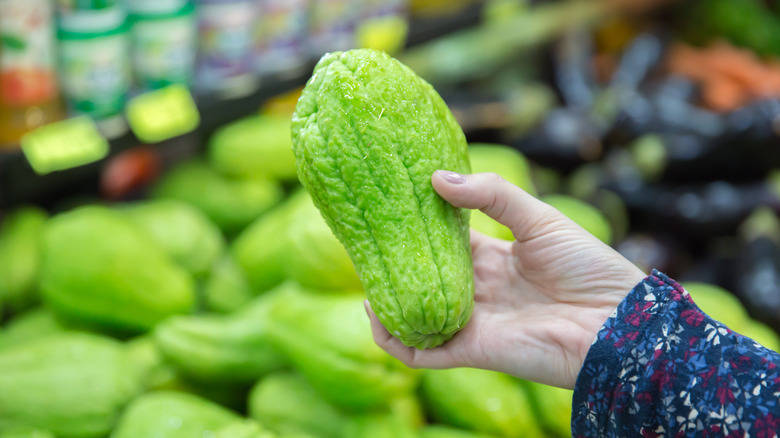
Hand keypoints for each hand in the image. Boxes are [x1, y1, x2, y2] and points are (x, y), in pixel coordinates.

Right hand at [365, 171, 645, 388]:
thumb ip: (493, 196)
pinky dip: (396, 339)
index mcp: (494, 258)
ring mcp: (473, 321)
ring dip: (389, 301)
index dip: (418, 227)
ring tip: (367, 278)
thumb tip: (438, 178)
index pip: (445, 241)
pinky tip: (376, 315)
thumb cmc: (588, 267)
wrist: (617, 323)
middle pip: (426, 276)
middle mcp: (478, 289)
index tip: (391, 206)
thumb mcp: (540, 219)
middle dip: (397, 262)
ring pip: (417, 313)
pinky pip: (423, 351)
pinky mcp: (473, 350)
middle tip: (366, 239)